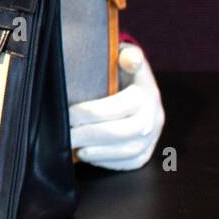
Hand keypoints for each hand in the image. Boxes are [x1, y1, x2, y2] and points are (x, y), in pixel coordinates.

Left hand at [69, 43, 164, 170]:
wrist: (137, 87)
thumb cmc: (121, 71)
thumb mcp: (125, 57)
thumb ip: (127, 56)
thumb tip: (129, 58)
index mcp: (146, 93)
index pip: (116, 106)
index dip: (89, 112)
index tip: (67, 113)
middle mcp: (154, 117)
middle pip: (121, 132)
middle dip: (88, 135)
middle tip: (64, 135)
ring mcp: (153, 137)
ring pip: (127, 151)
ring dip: (98, 152)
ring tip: (75, 148)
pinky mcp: (147, 152)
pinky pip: (131, 162)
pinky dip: (109, 162)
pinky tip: (89, 156)